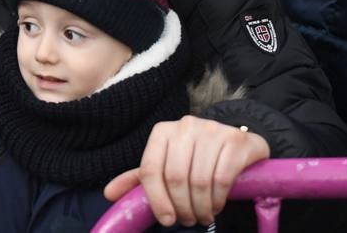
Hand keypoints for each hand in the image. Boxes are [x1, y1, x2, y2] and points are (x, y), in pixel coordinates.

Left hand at [102, 115, 269, 226]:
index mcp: (162, 131)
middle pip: (175, 177)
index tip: (166, 220)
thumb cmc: (196, 157)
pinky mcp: (236, 140)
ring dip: (201, 207)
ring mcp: (212, 130)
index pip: (150, 169)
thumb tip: (109, 194)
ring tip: (203, 216)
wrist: (237, 143)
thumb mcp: (167, 164)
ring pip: (199, 180)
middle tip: (189, 220)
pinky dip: (218, 199)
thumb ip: (141, 178)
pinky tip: (217, 206)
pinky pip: (222, 178)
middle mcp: (185, 126)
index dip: (156, 200)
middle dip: (181, 207)